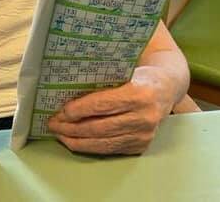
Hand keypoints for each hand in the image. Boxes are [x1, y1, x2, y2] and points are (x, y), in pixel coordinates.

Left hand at [48, 65, 175, 154]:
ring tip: (60, 134)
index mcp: (140, 94)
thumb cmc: (139, 74)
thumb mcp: (125, 69)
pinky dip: (90, 147)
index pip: (103, 104)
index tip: (61, 110)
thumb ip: (103, 78)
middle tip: (53, 124)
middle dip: (72, 127)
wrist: (166, 87)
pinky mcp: (141, 146)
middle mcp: (144, 117)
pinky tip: (76, 141)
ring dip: (77, 141)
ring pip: (103, 143)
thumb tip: (67, 86)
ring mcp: (144, 135)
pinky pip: (111, 150)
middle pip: (100, 127)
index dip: (79, 109)